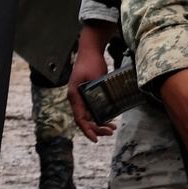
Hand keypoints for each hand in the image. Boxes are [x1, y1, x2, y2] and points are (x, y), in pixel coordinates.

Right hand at [68, 22, 118, 141]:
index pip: (80, 119)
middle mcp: (77, 99)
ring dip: (99, 123)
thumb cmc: (91, 62)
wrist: (91, 50)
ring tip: (112, 128)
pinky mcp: (88, 93)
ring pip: (89, 116)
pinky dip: (100, 115)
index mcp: (75, 96)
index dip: (87, 130)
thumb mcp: (94, 78)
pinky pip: (93, 109)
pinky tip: (110, 118)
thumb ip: (96, 92)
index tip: (96, 138)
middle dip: (96, 129)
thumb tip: (100, 108)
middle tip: (110, 132)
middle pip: (85, 120)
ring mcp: (82, 97)